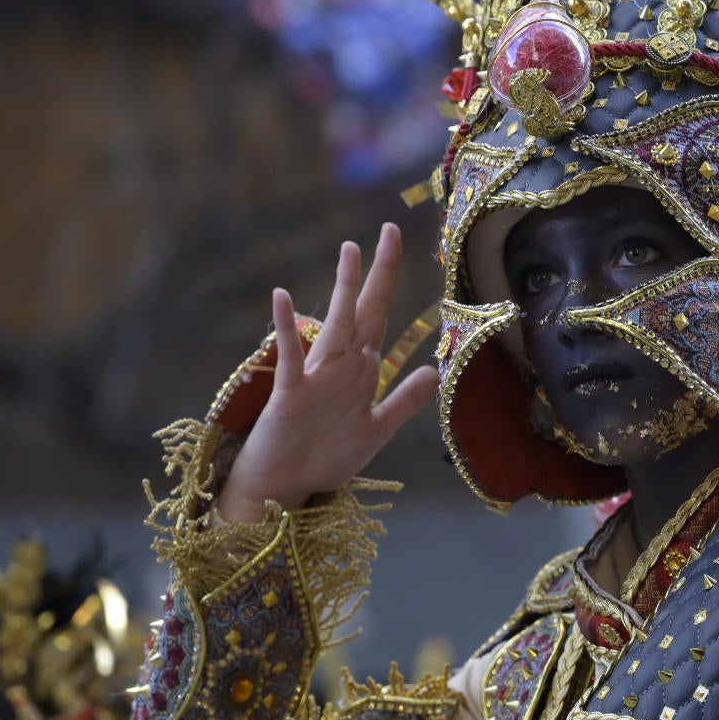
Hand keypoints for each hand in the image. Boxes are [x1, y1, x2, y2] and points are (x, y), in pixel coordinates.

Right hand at [214, 223, 438, 523]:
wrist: (282, 489)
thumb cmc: (323, 458)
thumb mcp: (376, 430)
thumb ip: (404, 401)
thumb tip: (435, 371)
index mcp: (359, 371)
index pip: (378, 316)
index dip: (388, 281)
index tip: (397, 240)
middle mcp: (339, 366)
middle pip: (362, 311)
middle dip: (376, 273)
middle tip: (388, 230)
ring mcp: (315, 377)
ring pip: (335, 327)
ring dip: (343, 290)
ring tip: (349, 252)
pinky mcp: (291, 395)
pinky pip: (292, 358)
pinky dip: (287, 329)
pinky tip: (283, 298)